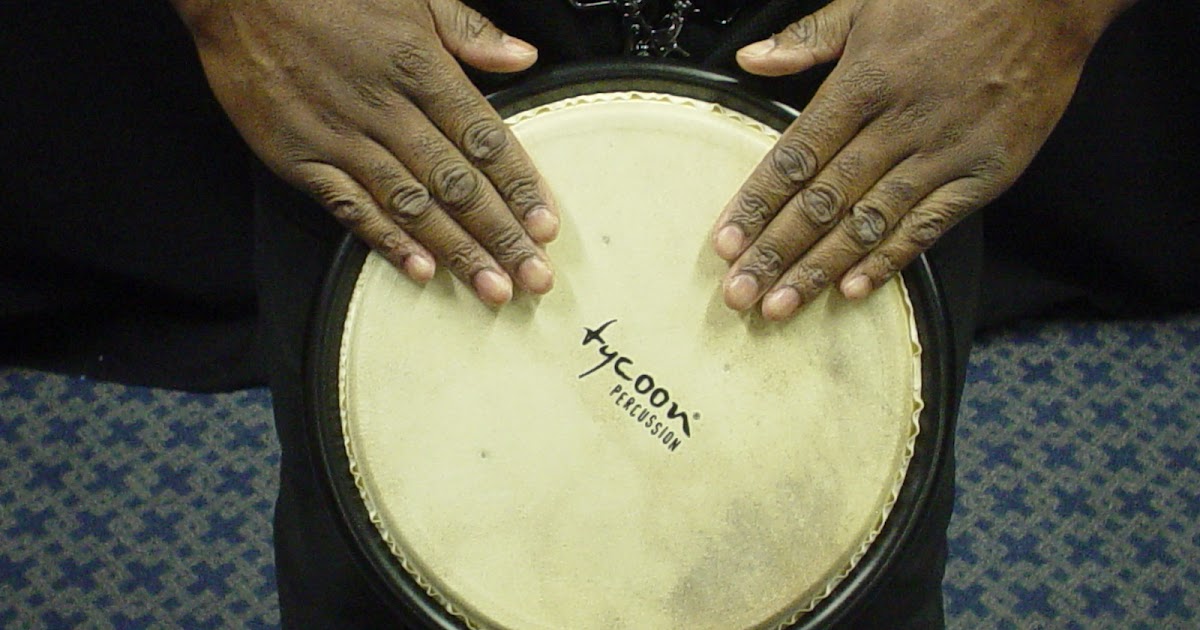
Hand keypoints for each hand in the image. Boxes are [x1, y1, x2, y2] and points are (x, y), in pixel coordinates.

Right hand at [172, 0, 558, 304]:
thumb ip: (469, 29)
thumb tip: (523, 57)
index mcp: (421, 69)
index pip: (485, 139)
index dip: (520, 187)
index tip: (546, 226)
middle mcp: (387, 110)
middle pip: (457, 184)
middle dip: (501, 235)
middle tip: (534, 277)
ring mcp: (343, 139)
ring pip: (412, 205)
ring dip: (456, 251)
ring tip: (492, 288)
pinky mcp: (302, 159)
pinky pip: (352, 208)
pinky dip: (387, 241)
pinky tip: (420, 270)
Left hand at [712, 0, 1131, 319]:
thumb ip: (808, 37)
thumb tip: (751, 60)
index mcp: (861, 83)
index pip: (794, 158)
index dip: (756, 205)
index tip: (726, 243)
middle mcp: (896, 126)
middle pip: (822, 202)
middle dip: (776, 253)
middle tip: (740, 295)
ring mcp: (941, 154)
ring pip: (867, 223)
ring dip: (820, 269)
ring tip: (782, 306)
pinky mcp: (982, 174)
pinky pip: (928, 226)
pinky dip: (890, 259)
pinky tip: (856, 289)